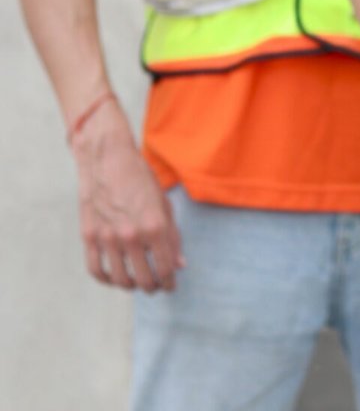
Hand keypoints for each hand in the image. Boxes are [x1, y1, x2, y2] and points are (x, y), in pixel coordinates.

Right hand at [71, 102, 182, 292]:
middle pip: (144, 278)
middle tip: (156, 287)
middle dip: (153, 287)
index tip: (171, 285)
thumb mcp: (164, 205)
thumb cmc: (140, 181)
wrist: (108, 161)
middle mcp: (131, 235)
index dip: (170, 281)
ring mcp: (108, 237)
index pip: (166, 267)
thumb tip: (180, 264)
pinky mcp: (89, 236)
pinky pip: (96, 269)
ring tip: (137, 284)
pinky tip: (115, 278)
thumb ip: (172, 237)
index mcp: (155, 226)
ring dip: (131, 286)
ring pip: (120, 278)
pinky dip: (107, 279)